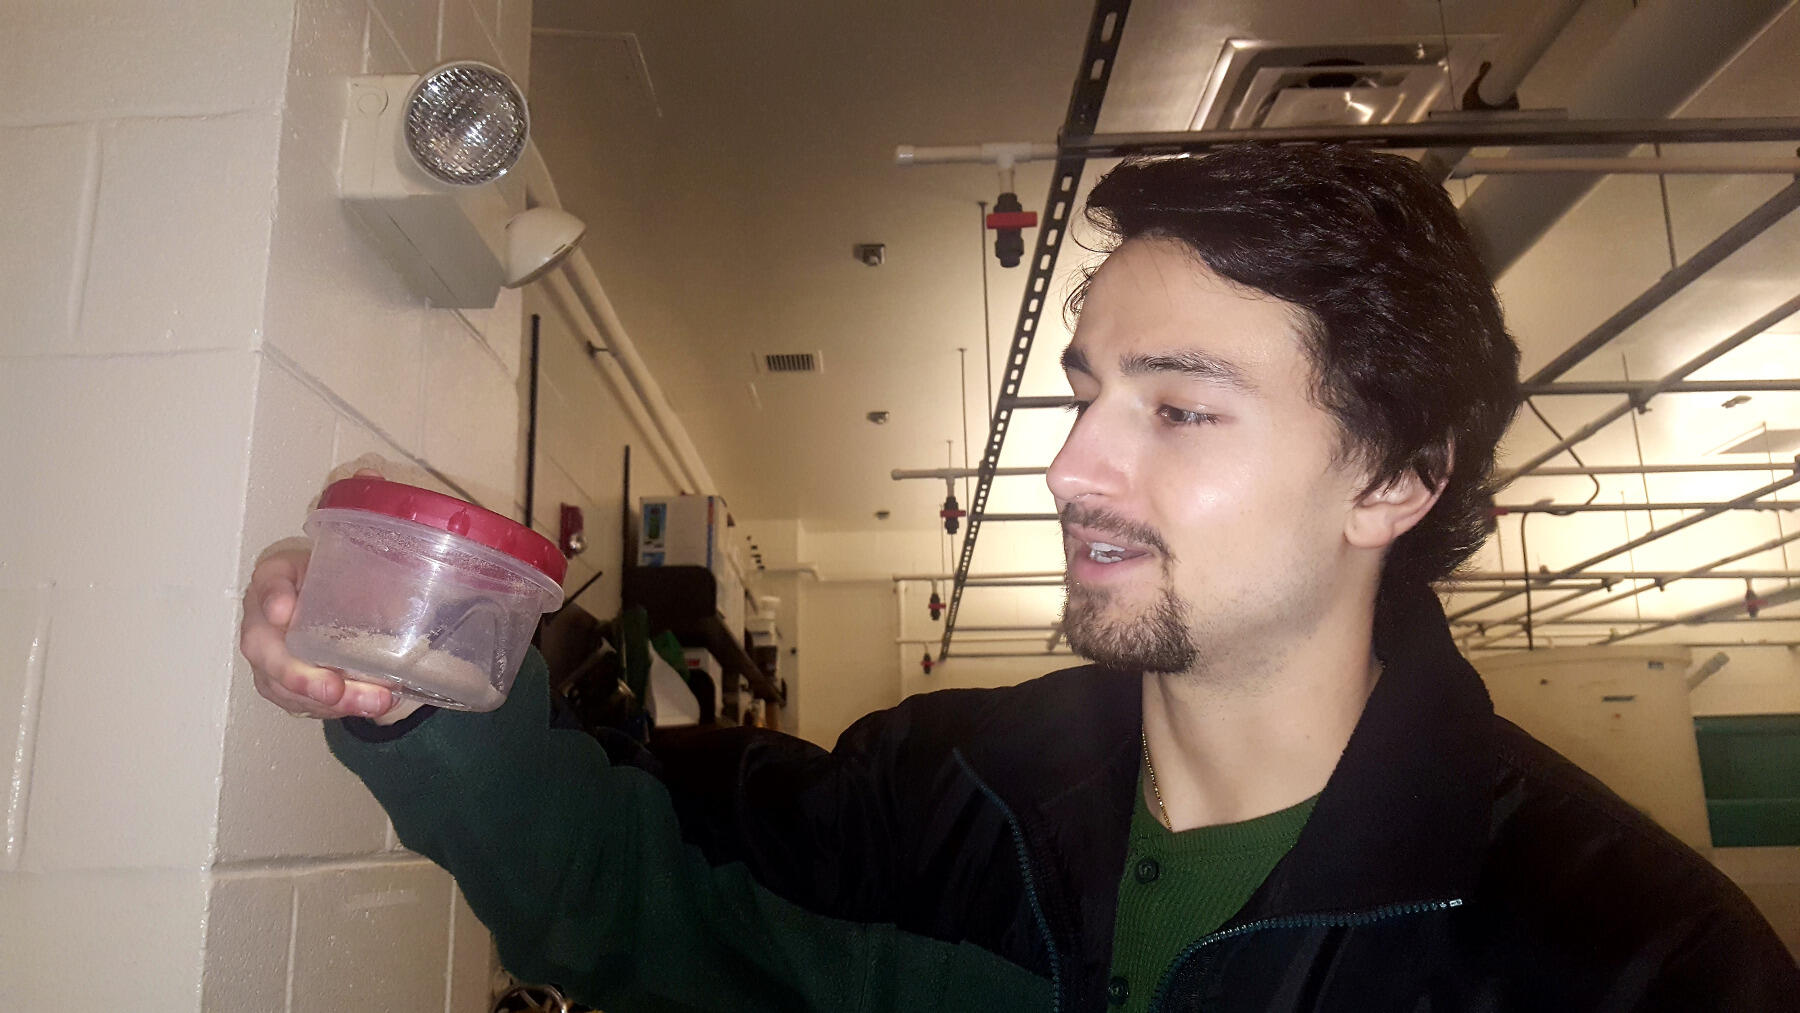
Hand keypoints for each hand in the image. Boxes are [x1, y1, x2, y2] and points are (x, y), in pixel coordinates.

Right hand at [240, 458, 424, 723]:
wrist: (359, 606)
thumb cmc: (351, 572)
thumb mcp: (359, 540)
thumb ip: (363, 505)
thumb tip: (369, 469)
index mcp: (281, 574)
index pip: (267, 580)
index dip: (271, 595)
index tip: (285, 611)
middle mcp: (267, 618)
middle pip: (264, 648)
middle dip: (296, 671)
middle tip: (332, 688)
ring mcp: (276, 657)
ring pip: (284, 685)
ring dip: (324, 700)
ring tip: (373, 703)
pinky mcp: (294, 688)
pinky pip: (305, 705)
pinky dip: (337, 711)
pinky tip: (373, 707)